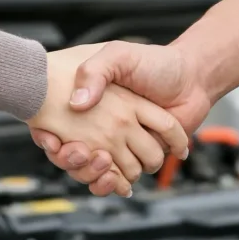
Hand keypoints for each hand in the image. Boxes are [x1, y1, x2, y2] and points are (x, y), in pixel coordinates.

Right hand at [27, 44, 187, 195]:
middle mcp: (102, 125)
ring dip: (93, 173)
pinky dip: (113, 184)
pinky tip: (113, 177)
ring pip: (93, 171)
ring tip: (100, 160)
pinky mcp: (139, 158)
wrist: (192, 77)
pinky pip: (117, 180)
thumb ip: (95, 71)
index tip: (51, 139)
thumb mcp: (118, 55)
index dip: (46, 136)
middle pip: (71, 155)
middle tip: (77, 151)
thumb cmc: (156, 62)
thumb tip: (77, 104)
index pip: (54, 126)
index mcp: (91, 102)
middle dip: (71, 160)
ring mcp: (120, 143)